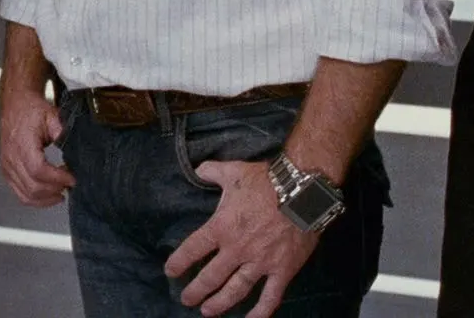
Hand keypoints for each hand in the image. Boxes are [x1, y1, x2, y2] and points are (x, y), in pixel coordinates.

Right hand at [0, 88, 74, 206]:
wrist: (16, 103)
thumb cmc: (32, 109)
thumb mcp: (52, 115)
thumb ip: (63, 133)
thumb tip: (75, 151)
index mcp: (22, 143)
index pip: (38, 170)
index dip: (58, 178)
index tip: (72, 178)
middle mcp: (11, 157)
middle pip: (33, 186)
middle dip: (55, 189)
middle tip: (69, 183)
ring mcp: (7, 166)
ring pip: (26, 195)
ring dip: (47, 198)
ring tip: (61, 190)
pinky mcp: (7, 171)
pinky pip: (20, 194)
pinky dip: (36, 199)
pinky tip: (49, 194)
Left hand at [165, 160, 319, 317]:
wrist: (302, 191)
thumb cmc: (265, 181)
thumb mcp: (232, 171)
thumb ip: (211, 171)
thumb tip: (199, 169)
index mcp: (222, 227)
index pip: (193, 249)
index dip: (179, 262)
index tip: (171, 271)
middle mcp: (238, 249)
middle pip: (211, 276)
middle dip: (196, 290)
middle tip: (186, 299)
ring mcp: (260, 262)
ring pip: (236, 290)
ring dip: (220, 303)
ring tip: (207, 312)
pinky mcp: (283, 269)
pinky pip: (271, 296)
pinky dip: (262, 311)